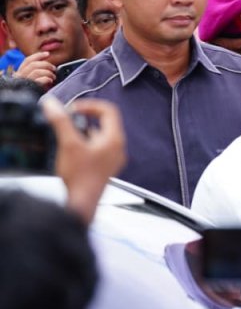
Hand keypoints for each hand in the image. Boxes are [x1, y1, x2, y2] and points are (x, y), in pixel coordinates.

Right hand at [15, 52, 55, 89]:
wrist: (33, 105)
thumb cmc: (36, 91)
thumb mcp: (36, 80)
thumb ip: (40, 72)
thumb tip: (50, 66)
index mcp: (20, 73)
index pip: (28, 60)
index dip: (38, 56)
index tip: (47, 54)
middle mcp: (20, 77)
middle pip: (34, 64)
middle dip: (46, 64)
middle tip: (54, 69)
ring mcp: (25, 82)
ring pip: (36, 71)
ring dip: (48, 72)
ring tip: (53, 77)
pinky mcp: (31, 88)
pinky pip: (40, 79)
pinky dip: (47, 79)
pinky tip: (50, 81)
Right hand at [41, 97, 125, 223]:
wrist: (82, 203)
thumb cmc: (79, 176)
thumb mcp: (68, 144)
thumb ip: (61, 122)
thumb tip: (52, 105)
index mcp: (115, 139)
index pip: (109, 111)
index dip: (90, 106)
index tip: (73, 109)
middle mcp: (118, 148)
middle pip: (106, 123)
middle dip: (87, 118)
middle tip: (70, 119)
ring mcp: (114, 159)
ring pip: (102, 136)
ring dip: (86, 131)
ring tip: (70, 133)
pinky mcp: (106, 168)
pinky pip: (100, 149)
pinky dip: (88, 143)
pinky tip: (74, 149)